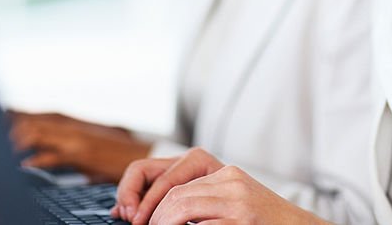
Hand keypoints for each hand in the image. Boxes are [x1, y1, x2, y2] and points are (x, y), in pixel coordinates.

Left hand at [8, 110, 149, 182]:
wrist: (145, 158)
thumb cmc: (121, 154)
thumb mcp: (97, 143)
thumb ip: (75, 145)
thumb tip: (56, 153)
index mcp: (78, 126)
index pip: (46, 115)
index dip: (24, 113)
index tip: (4, 111)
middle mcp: (75, 129)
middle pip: (38, 121)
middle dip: (15, 122)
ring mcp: (78, 140)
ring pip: (42, 134)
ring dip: (20, 139)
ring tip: (2, 145)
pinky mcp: (82, 155)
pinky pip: (54, 157)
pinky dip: (37, 160)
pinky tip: (24, 166)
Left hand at [112, 148, 324, 224]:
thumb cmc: (263, 224)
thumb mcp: (227, 205)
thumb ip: (194, 202)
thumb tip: (138, 211)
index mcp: (221, 172)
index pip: (165, 172)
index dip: (138, 192)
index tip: (128, 214)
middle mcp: (229, 178)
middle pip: (171, 190)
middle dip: (147, 214)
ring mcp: (238, 198)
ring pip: (180, 205)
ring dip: (161, 224)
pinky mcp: (242, 218)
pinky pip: (200, 224)